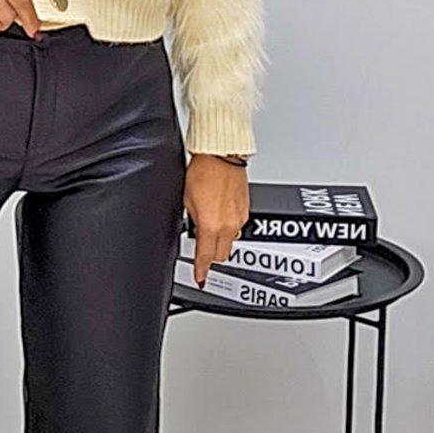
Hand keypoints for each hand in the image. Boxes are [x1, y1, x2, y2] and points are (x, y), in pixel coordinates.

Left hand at [184, 153, 250, 287]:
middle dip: (211, 256)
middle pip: (221, 254)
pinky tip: (219, 213)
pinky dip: (228, 226)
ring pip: (230, 241)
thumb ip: (193, 221)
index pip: (205, 257)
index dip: (201, 270)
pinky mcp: (246, 209)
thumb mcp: (187, 201)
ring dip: (220, 240)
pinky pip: (237, 226)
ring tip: (209, 226)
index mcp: (211, 226)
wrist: (222, 155)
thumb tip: (195, 230)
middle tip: (201, 250)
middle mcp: (228, 225)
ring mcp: (240, 218)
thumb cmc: (203, 172)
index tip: (199, 277)